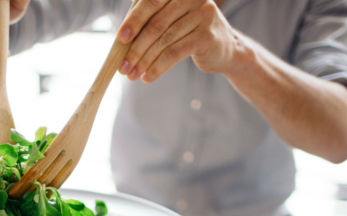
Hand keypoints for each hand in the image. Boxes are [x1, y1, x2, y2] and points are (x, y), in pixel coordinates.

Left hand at [116, 0, 245, 82]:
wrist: (226, 48)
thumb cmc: (190, 33)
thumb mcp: (172, 20)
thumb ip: (150, 20)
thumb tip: (121, 38)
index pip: (151, 2)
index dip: (134, 21)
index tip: (120, 39)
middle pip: (156, 24)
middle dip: (136, 47)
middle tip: (123, 65)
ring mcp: (203, 15)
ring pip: (164, 41)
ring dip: (144, 60)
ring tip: (132, 74)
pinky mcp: (207, 36)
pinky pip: (175, 53)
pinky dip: (158, 67)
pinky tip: (148, 77)